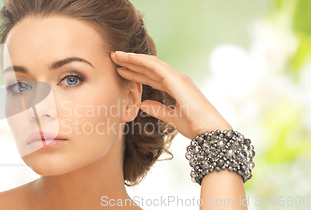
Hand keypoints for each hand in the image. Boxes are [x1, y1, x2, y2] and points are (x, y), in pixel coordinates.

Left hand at [110, 51, 231, 139]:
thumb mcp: (172, 118)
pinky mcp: (177, 80)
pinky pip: (156, 66)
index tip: (120, 70)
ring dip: (132, 59)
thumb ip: (158, 110)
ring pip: (150, 63)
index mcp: (176, 87)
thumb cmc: (196, 126)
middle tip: (114, 58)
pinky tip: (128, 58)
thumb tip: (143, 104)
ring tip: (116, 55)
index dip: (135, 73)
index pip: (151, 77)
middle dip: (131, 63)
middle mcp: (177, 79)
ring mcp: (177, 78)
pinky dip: (141, 61)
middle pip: (149, 67)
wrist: (210, 131)